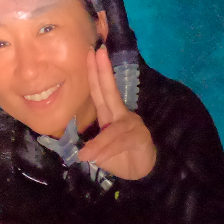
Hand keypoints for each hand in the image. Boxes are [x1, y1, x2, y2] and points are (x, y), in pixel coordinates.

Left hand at [78, 45, 156, 179]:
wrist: (140, 172)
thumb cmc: (118, 156)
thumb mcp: (100, 151)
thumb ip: (94, 146)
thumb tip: (82, 151)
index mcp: (110, 113)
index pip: (100, 90)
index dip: (94, 73)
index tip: (90, 53)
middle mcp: (121, 114)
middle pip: (110, 91)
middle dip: (103, 71)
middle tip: (97, 51)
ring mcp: (132, 124)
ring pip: (113, 130)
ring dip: (99, 144)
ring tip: (85, 155)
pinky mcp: (140, 137)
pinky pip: (121, 142)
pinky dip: (108, 151)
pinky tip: (98, 158)